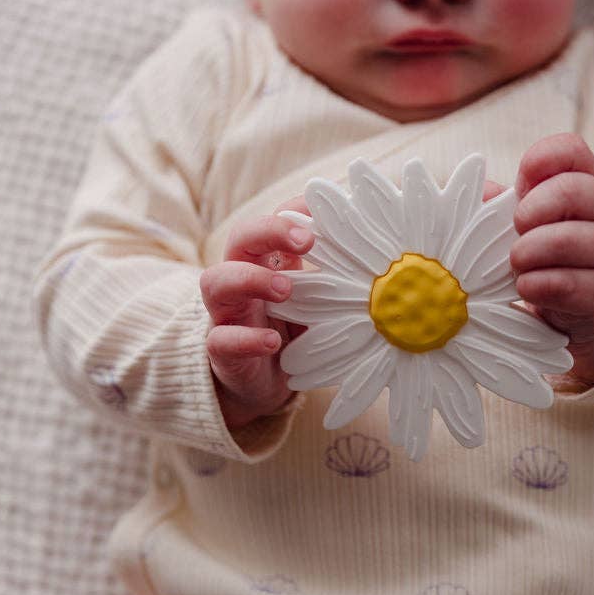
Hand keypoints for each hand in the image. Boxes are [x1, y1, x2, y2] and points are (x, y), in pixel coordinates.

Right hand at [200, 197, 312, 428]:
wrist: (267, 385)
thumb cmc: (295, 333)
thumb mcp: (317, 303)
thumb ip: (335, 280)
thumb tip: (377, 257)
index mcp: (268, 264)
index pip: (271, 223)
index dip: (291, 212)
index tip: (320, 209)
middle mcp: (241, 280)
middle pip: (239, 239)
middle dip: (268, 230)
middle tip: (305, 241)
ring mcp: (227, 314)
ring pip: (215, 282)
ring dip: (249, 279)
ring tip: (285, 291)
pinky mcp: (221, 351)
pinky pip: (220, 339)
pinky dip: (246, 339)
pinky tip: (272, 343)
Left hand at [510, 133, 593, 385]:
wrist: (586, 306)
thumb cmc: (548, 251)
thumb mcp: (529, 220)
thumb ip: (503, 202)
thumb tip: (479, 190)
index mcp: (589, 182)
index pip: (571, 149)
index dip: (540, 158)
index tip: (521, 182)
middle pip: (571, 190)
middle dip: (530, 211)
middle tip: (516, 229)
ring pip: (566, 240)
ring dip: (527, 253)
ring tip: (516, 262)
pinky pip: (562, 284)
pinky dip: (532, 286)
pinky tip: (525, 287)